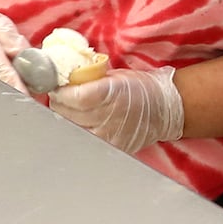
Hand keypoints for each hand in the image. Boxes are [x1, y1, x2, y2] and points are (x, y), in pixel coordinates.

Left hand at [49, 66, 184, 153]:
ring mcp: (109, 135)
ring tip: (69, 109)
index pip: (74, 96)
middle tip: (60, 95)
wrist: (165, 109)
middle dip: (59, 103)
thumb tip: (63, 78)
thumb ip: (90, 78)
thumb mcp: (116, 75)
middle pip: (67, 113)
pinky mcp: (110, 148)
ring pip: (71, 128)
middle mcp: (109, 116)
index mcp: (112, 92)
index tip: (57, 86)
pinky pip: (83, 139)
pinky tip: (80, 122)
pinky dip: (77, 130)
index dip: (60, 92)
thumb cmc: (141, 88)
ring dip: (65, 118)